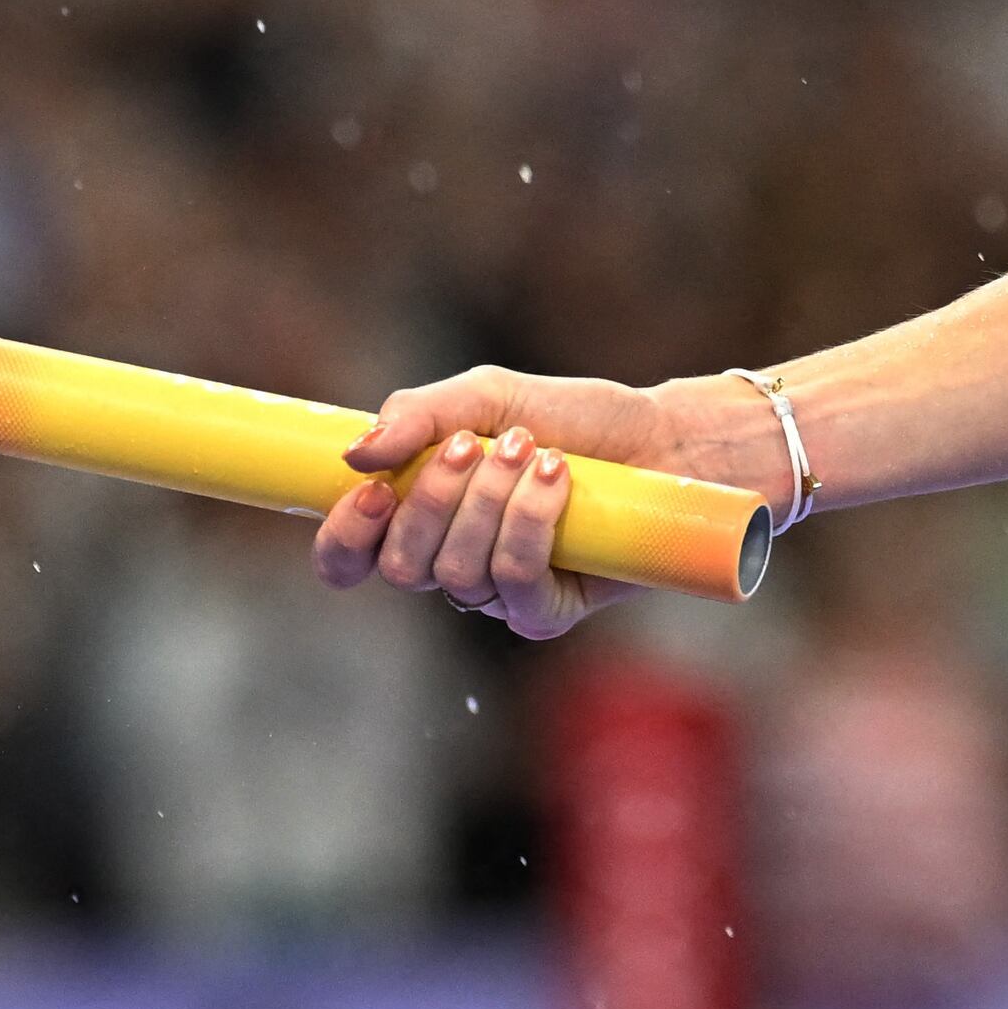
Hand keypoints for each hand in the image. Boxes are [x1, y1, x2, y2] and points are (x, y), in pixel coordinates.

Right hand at [316, 365, 710, 642]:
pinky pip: (515, 582)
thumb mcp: (488, 396)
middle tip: (474, 446)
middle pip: (402, 565)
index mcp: (420, 520)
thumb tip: (355, 454)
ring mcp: (498, 594)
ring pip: (458, 573)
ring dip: (491, 502)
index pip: (350, 558)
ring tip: (532, 451)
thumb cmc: (571, 419)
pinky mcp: (547, 613)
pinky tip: (556, 480)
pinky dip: (530, 524)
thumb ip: (418, 415)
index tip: (370, 491)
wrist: (662, 439)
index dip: (345, 537)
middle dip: (433, 501)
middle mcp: (451, 563)